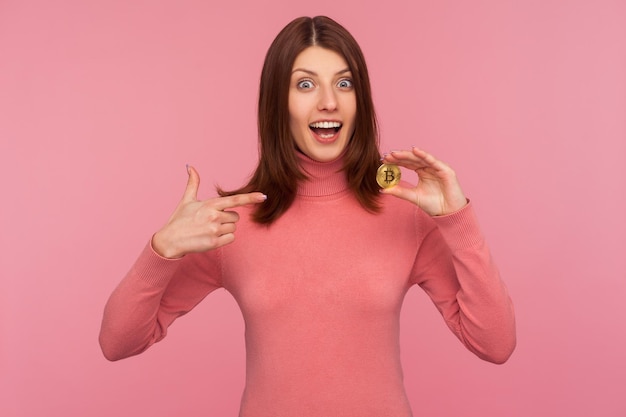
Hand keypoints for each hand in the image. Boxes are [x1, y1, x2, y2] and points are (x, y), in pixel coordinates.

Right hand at [151, 166, 266, 258]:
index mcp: (210, 204)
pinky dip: (224, 239)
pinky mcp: (214, 243)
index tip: (264, 196)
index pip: (235, 200)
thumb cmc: (179, 220)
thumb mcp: (187, 200)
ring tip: (208, 230)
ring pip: (233, 228)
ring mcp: (215, 230)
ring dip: (224, 229)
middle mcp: (214, 216)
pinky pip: (231, 238)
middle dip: (227, 219)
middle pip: (236, 217)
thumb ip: (193, 183)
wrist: (170, 240)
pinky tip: (210, 238)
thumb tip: (190, 166)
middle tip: (210, 221)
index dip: (251, 198)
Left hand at [380, 147, 466, 215]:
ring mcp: (437, 167)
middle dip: (399, 157)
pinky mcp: (445, 170)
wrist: (449, 213)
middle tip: (387, 156)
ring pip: (421, 158)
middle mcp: (429, 167)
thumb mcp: (413, 196)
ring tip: (395, 154)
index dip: (396, 161)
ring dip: (408, 155)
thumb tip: (382, 189)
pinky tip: (415, 151)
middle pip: (412, 159)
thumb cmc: (434, 205)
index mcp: (422, 172)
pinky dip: (424, 155)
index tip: (384, 160)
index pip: (407, 163)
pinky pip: (433, 161)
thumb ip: (399, 192)